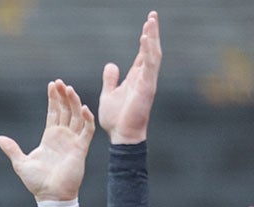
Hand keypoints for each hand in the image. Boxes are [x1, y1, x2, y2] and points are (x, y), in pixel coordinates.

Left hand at [0, 80, 94, 201]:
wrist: (50, 196)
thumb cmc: (37, 182)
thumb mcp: (21, 162)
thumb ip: (12, 148)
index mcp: (50, 138)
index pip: (54, 113)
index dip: (53, 99)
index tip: (52, 85)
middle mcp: (63, 137)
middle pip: (65, 111)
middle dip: (63, 96)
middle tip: (60, 82)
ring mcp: (73, 141)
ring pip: (77, 116)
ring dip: (75, 102)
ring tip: (69, 89)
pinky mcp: (80, 149)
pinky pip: (87, 131)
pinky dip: (87, 119)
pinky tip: (84, 108)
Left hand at [99, 12, 160, 144]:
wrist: (121, 135)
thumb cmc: (116, 118)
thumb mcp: (109, 94)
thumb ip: (111, 79)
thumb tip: (111, 65)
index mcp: (136, 77)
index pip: (143, 53)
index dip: (146, 38)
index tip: (147, 23)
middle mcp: (144, 77)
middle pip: (151, 50)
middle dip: (152, 32)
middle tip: (152, 15)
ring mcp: (147, 82)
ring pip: (153, 55)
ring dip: (152, 38)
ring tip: (150, 22)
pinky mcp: (146, 88)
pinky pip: (149, 67)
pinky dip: (148, 52)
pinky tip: (146, 40)